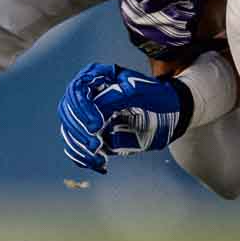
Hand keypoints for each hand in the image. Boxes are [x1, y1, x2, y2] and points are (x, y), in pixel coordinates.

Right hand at [59, 62, 192, 173]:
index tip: (96, 126)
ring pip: (70, 130)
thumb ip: (115, 97)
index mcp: (97, 77)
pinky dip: (83, 157)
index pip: (76, 91)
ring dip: (80, 147)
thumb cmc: (157, 96)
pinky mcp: (93, 133)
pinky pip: (78, 146)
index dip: (82, 109)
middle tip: (96, 145)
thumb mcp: (138, 92)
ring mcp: (89, 115)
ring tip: (98, 157)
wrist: (171, 111)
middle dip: (79, 131)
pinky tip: (98, 163)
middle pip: (68, 112)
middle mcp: (89, 95)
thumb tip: (95, 110)